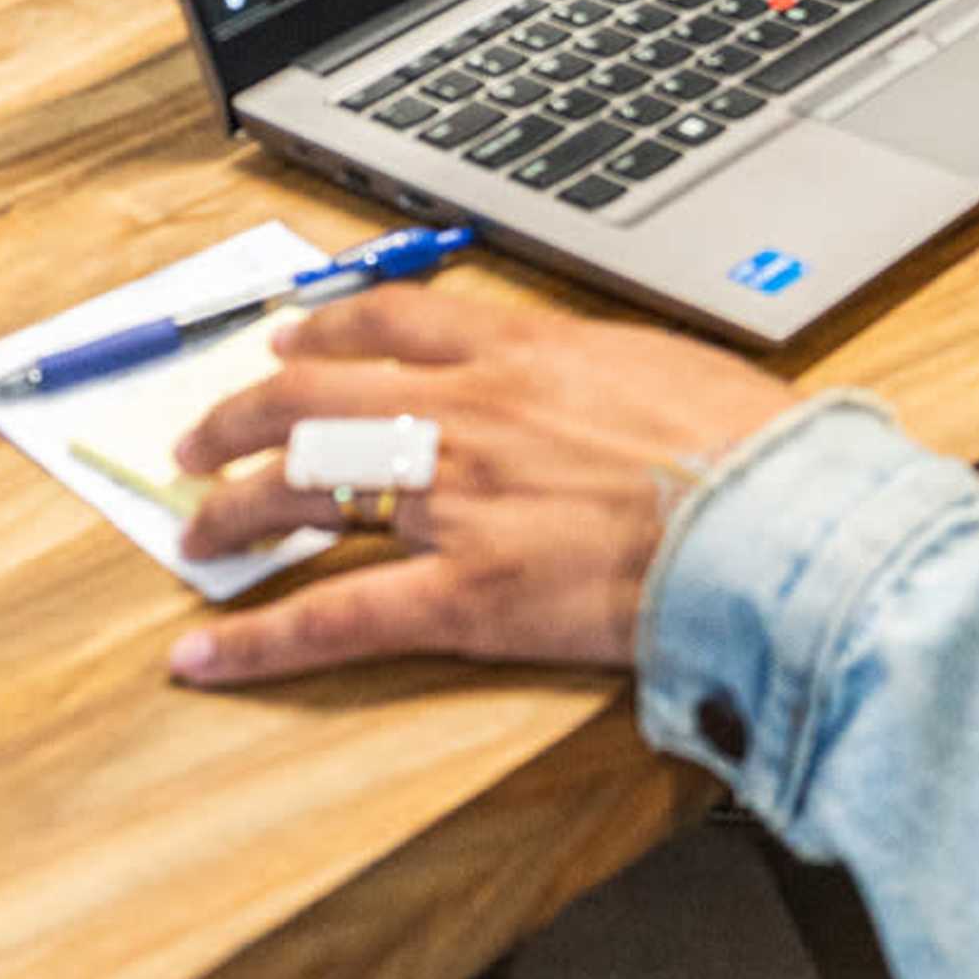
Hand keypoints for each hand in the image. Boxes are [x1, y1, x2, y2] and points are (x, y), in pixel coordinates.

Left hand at [161, 280, 783, 688]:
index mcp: (526, 353)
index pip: (392, 323)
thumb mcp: (672, 369)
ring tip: (195, 531)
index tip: (289, 341)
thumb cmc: (755, 452)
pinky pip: (337, 618)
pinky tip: (204, 655)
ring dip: (234, 512)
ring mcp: (458, 505)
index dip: (324, 331)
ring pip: (304, 491)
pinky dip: (259, 641)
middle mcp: (470, 416)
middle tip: (203, 441)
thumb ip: (602, 372)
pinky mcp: (464, 598)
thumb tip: (593, 382)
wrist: (783, 522)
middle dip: (243, 417)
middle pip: (316, 397)